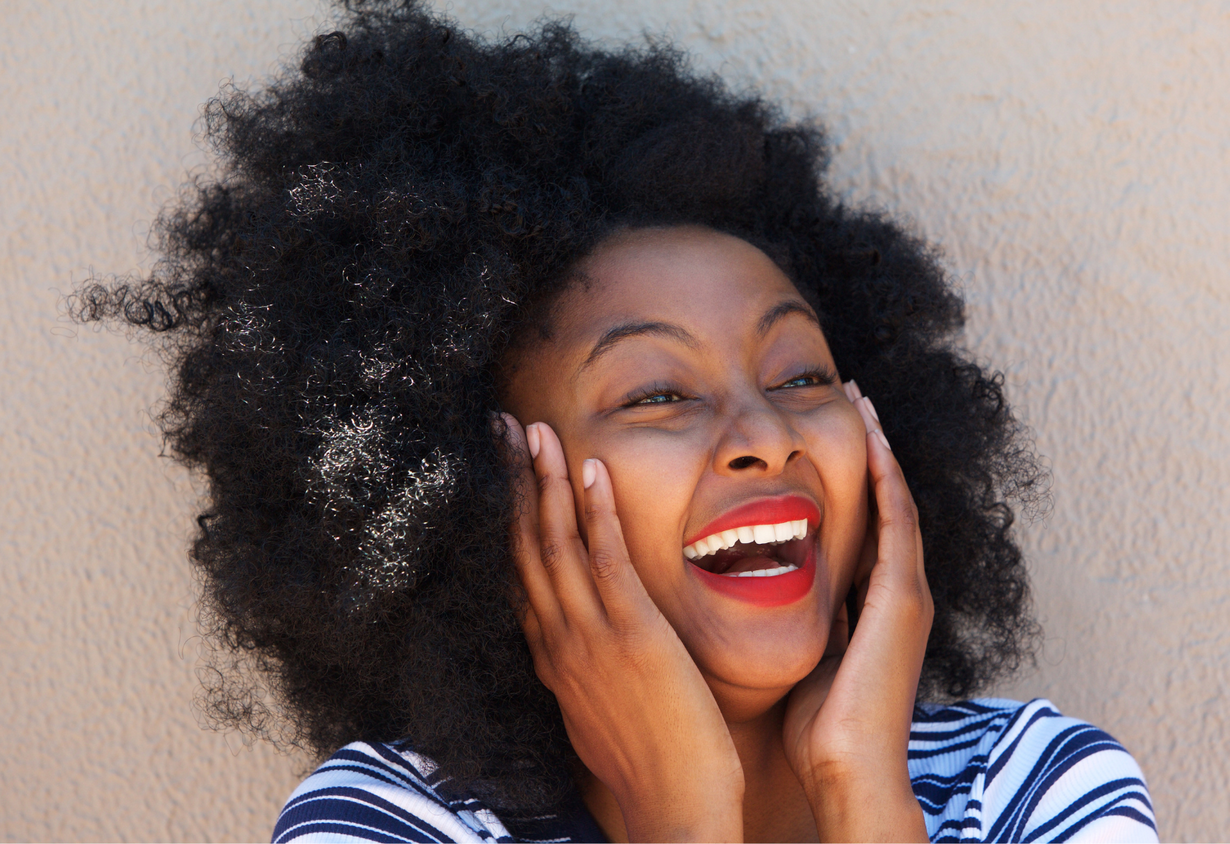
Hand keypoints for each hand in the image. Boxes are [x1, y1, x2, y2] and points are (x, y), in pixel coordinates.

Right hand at [496, 413, 744, 841]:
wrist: (669, 808)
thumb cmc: (647, 765)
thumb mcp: (597, 710)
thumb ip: (584, 671)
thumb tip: (579, 652)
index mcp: (551, 655)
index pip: (519, 570)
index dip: (507, 516)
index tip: (502, 470)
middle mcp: (557, 639)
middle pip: (524, 546)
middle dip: (512, 482)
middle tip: (501, 425)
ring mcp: (590, 636)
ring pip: (555, 544)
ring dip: (544, 481)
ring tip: (531, 429)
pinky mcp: (633, 636)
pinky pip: (606, 561)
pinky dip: (595, 512)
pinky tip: (590, 469)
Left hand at [782, 383, 933, 841]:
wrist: (848, 768)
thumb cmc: (821, 730)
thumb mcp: (809, 658)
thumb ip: (804, 624)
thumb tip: (768, 600)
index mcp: (876, 607)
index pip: (867, 526)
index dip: (853, 480)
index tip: (828, 437)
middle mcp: (899, 593)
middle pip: (889, 502)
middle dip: (872, 450)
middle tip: (852, 397)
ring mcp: (908, 594)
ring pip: (898, 502)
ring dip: (881, 450)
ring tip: (863, 402)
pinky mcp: (904, 599)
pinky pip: (898, 523)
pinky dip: (888, 479)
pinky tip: (873, 440)